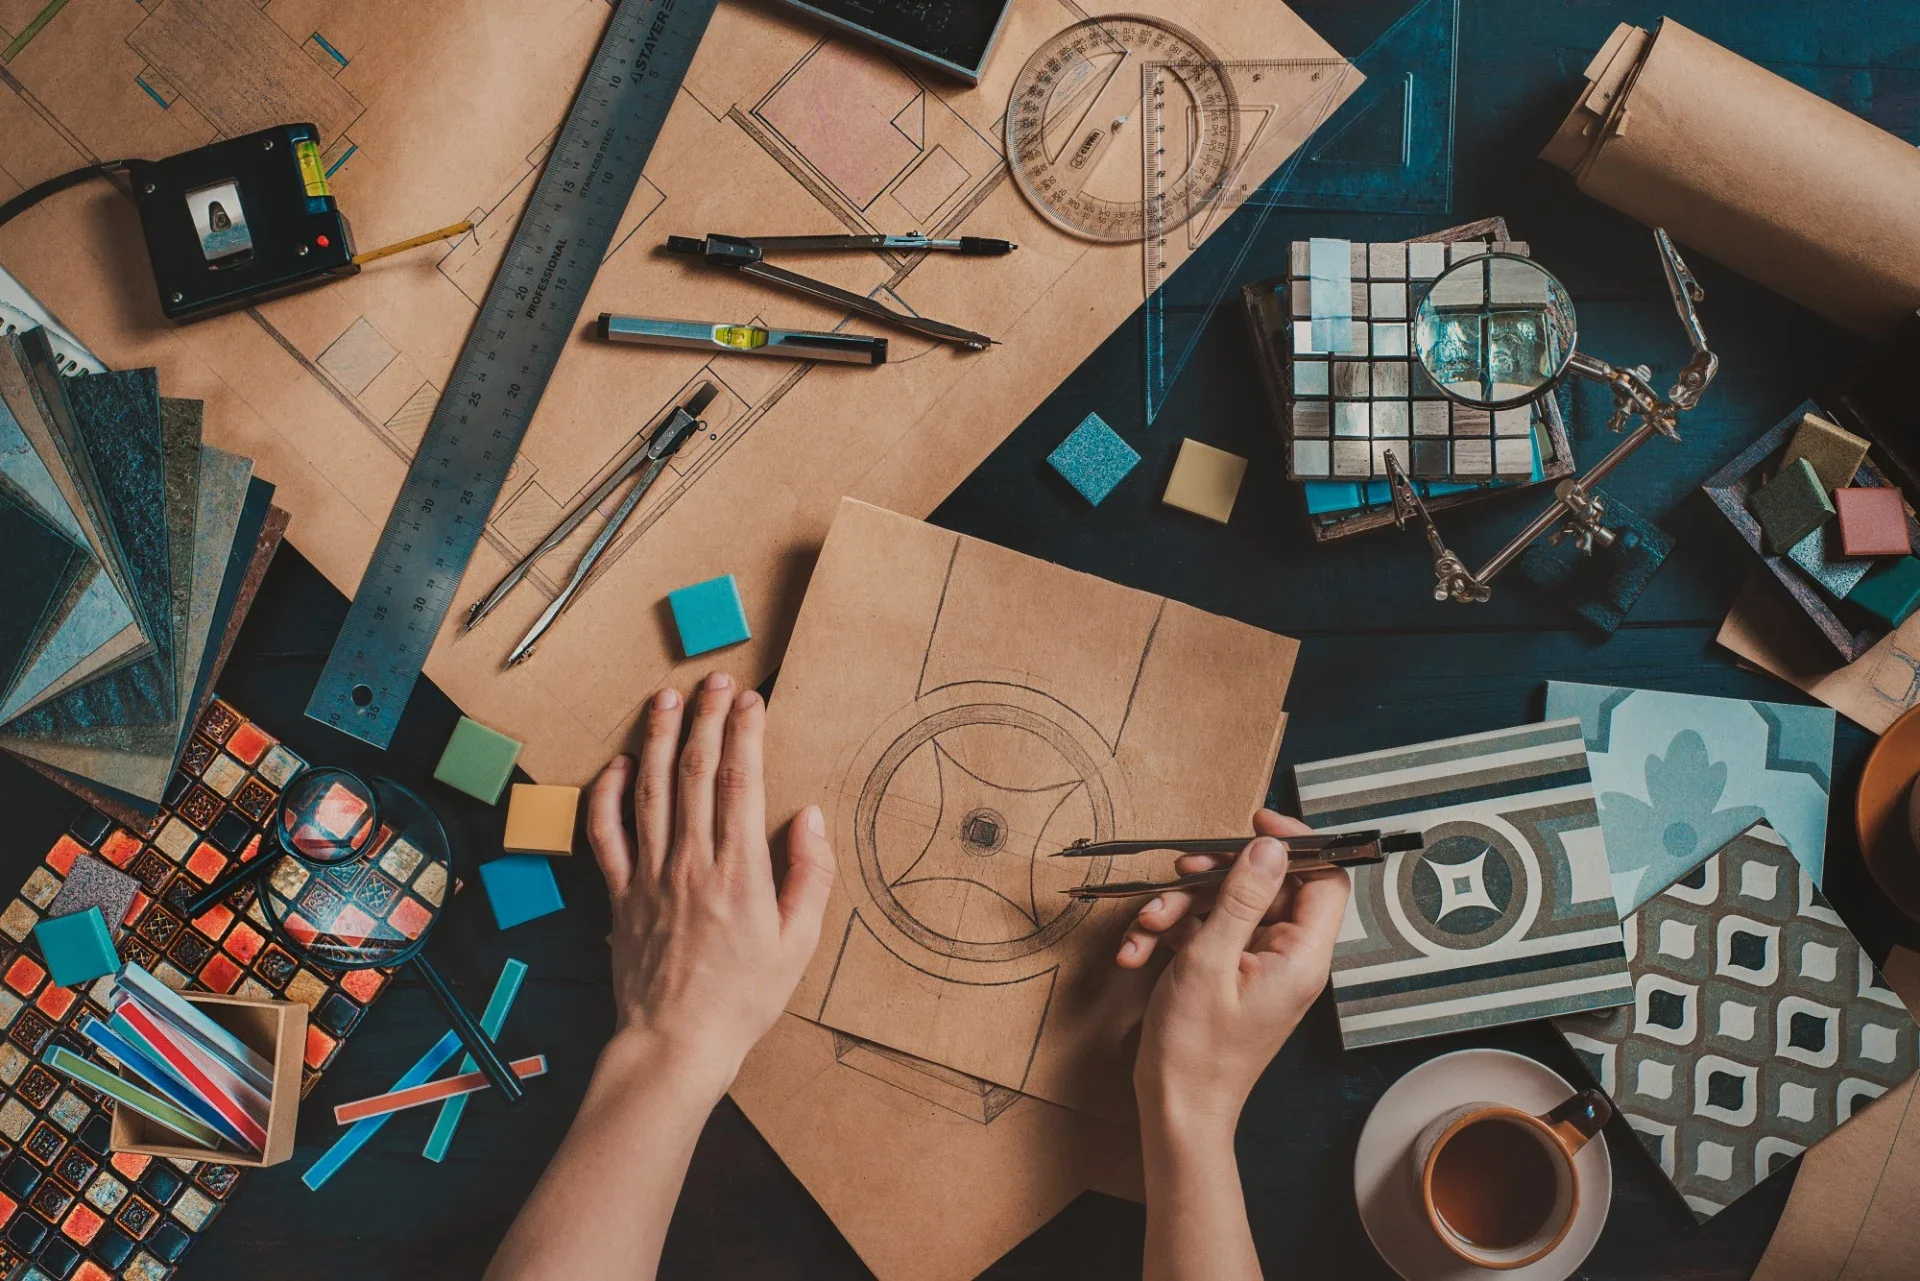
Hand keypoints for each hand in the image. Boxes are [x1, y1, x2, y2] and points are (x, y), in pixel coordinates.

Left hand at [585, 672, 834, 1102]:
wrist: (675, 1045)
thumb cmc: (744, 1000)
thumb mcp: (799, 944)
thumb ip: (810, 876)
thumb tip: (811, 818)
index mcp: (738, 873)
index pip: (739, 783)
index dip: (744, 734)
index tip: (752, 701)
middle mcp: (690, 863)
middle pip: (693, 773)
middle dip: (705, 719)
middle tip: (714, 680)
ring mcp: (649, 876)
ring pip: (649, 791)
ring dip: (657, 739)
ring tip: (665, 699)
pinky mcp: (620, 895)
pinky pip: (606, 835)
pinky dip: (608, 795)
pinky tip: (618, 764)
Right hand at [1125, 811, 1347, 1139]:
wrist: (1176, 1110)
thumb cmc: (1196, 1050)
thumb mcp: (1210, 961)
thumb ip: (1241, 898)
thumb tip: (1269, 846)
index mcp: (1302, 957)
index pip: (1324, 879)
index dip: (1296, 844)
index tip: (1255, 822)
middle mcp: (1288, 959)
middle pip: (1266, 887)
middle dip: (1215, 877)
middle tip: (1182, 873)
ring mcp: (1257, 968)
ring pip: (1228, 908)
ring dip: (1181, 908)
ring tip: (1148, 924)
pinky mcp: (1230, 977)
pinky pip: (1207, 935)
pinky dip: (1172, 935)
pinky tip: (1138, 950)